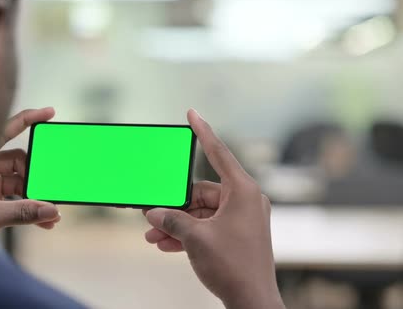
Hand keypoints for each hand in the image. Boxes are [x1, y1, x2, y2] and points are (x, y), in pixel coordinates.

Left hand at [0, 107, 60, 232]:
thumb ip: (21, 213)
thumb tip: (51, 211)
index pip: (5, 131)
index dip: (28, 119)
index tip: (49, 113)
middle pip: (17, 161)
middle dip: (36, 175)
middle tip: (50, 186)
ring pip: (18, 182)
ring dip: (35, 197)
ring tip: (50, 212)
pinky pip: (13, 199)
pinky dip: (27, 209)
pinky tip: (43, 221)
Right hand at [143, 109, 283, 308]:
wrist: (252, 302)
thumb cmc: (233, 266)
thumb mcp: (196, 239)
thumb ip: (172, 220)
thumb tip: (154, 213)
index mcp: (243, 192)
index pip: (219, 153)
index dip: (203, 132)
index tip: (192, 113)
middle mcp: (245, 201)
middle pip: (201, 192)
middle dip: (174, 205)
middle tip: (151, 212)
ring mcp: (242, 219)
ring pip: (201, 213)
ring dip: (177, 223)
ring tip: (152, 234)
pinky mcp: (236, 235)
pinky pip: (207, 226)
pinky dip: (188, 234)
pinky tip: (165, 243)